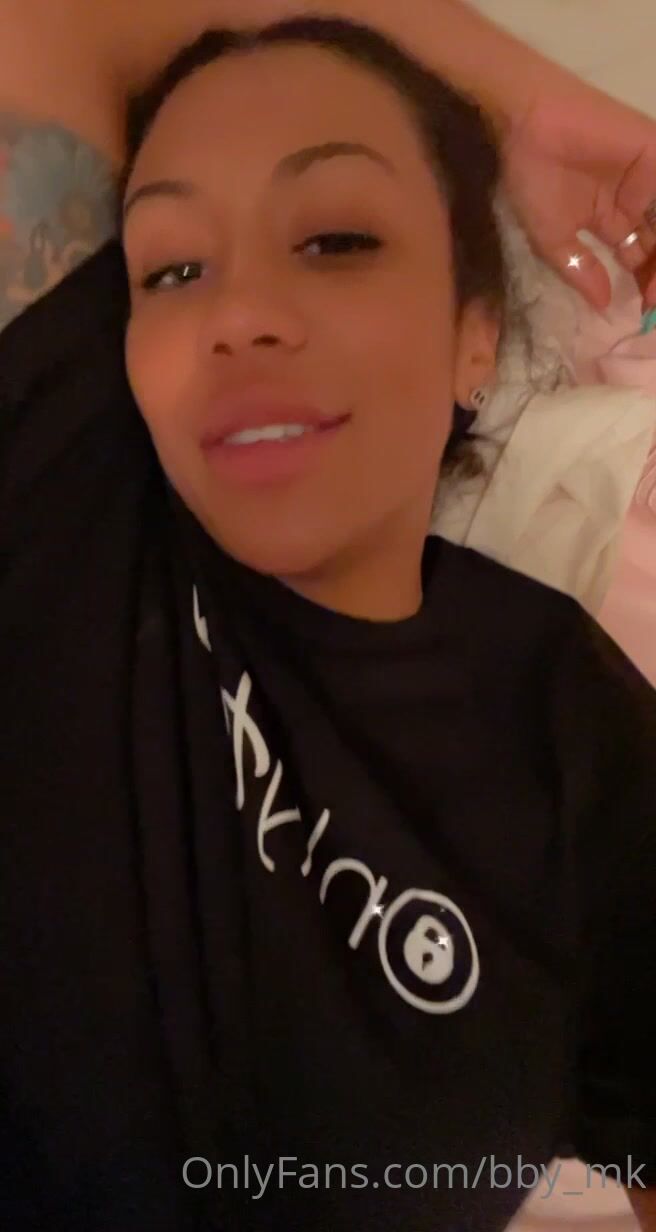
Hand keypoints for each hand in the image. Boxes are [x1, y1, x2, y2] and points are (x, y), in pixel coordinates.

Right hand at [500, 76, 655, 312]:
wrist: (529, 125)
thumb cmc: (533, 179)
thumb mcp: (553, 239)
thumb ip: (581, 271)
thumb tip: (604, 306)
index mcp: (611, 220)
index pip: (639, 259)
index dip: (645, 285)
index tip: (645, 312)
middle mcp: (635, 202)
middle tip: (654, 300)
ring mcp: (649, 178)